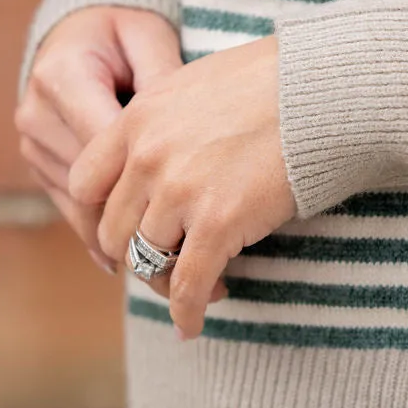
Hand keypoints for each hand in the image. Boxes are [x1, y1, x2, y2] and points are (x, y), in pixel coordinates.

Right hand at [15, 7, 182, 270]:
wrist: (77, 29)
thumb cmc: (121, 31)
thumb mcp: (148, 38)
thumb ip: (164, 79)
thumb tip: (189, 129)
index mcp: (62, 78)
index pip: (107, 148)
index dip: (147, 187)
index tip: (193, 219)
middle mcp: (37, 115)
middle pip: (91, 188)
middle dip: (138, 226)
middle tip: (185, 264)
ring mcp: (32, 144)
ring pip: (80, 206)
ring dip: (121, 239)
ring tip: (168, 273)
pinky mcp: (38, 164)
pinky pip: (70, 208)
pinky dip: (101, 236)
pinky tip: (128, 266)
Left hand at [69, 34, 296, 338]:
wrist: (323, 91)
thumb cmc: (275, 82)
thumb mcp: (197, 85)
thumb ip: (166, 122)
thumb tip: (164, 154)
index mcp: (137, 119)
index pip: (84, 185)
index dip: (94, 219)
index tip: (115, 238)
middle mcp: (147, 156)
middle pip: (114, 230)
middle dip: (134, 255)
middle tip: (161, 265)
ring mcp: (179, 191)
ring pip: (147, 261)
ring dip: (166, 284)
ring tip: (195, 289)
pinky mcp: (218, 223)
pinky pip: (187, 284)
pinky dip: (186, 312)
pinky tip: (191, 325)